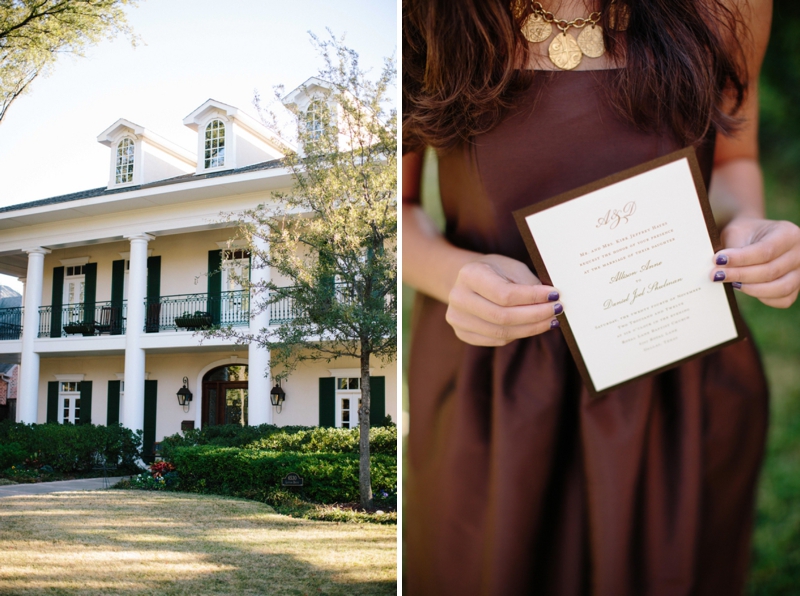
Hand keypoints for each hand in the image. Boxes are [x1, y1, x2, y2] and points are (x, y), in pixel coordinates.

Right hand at [446, 254, 562, 345]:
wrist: (468, 279)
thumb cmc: (495, 270)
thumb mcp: (512, 267)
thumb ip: (528, 284)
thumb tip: (550, 302)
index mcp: (469, 275)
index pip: (505, 294)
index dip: (532, 298)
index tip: (555, 296)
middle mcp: (458, 297)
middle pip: (502, 317)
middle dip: (535, 316)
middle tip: (556, 311)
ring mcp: (457, 318)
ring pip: (501, 333)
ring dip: (530, 328)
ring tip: (550, 321)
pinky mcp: (462, 333)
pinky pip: (496, 340)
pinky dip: (518, 334)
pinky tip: (532, 327)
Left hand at [712, 216, 799, 307]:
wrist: (754, 238)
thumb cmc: (745, 234)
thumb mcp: (737, 233)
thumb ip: (732, 249)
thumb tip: (719, 268)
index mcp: (788, 233)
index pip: (765, 251)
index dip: (740, 259)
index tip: (718, 260)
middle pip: (771, 271)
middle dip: (740, 275)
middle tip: (716, 275)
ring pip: (780, 288)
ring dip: (751, 289)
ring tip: (731, 283)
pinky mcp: (796, 286)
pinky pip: (783, 299)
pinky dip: (764, 298)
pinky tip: (746, 289)